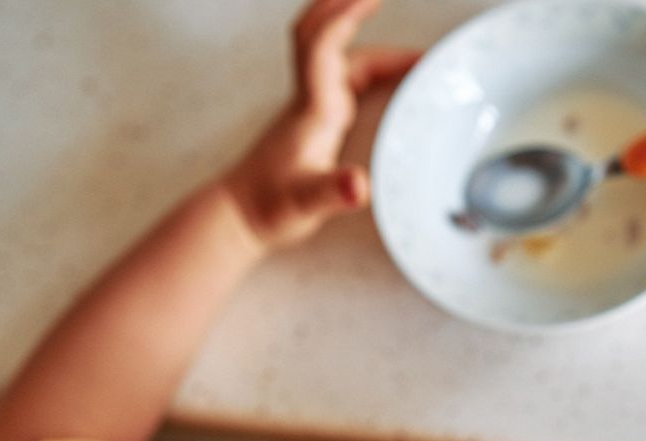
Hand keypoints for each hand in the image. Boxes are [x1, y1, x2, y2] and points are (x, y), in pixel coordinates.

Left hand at [220, 0, 418, 250]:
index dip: (345, 16)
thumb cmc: (271, 207)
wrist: (239, 215)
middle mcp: (310, 99)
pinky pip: (340, 75)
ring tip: (406, 45)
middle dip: (348, 8)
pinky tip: (387, 75)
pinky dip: (366, 63)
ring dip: (361, 35)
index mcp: (314, 108)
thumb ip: (334, 192)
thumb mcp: (307, 203)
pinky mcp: (314, 119)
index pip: (325, 45)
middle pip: (324, 36)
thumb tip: (360, 184)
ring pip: (336, 54)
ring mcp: (311, 106)